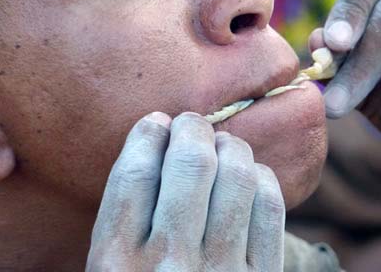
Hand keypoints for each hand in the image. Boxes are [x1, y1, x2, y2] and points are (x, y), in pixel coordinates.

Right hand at [86, 112, 284, 271]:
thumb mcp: (110, 270)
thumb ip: (124, 214)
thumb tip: (156, 135)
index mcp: (116, 264)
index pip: (135, 172)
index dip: (147, 133)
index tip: (155, 123)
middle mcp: (169, 266)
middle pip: (190, 162)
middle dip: (191, 128)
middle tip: (189, 125)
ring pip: (236, 174)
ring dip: (229, 145)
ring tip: (220, 145)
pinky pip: (269, 204)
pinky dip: (260, 177)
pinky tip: (247, 177)